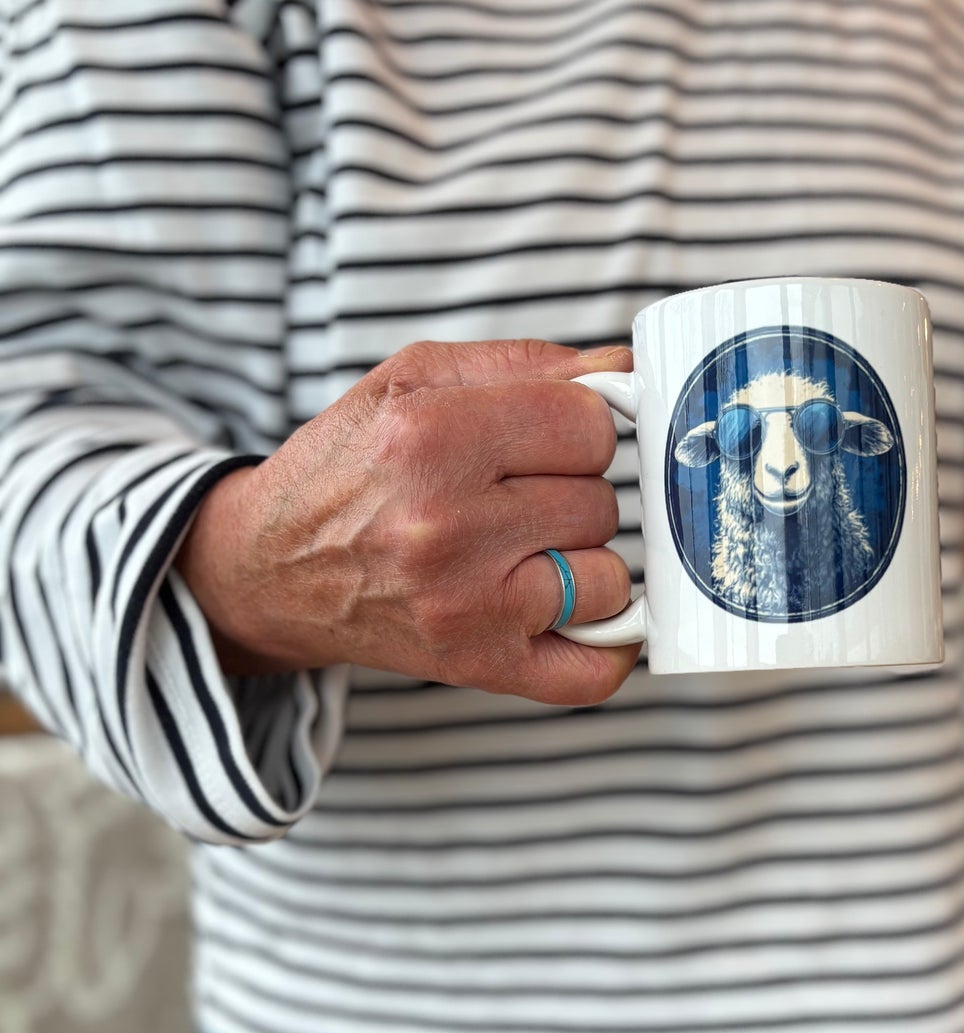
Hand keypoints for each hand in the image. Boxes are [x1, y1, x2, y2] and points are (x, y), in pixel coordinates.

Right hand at [176, 339, 639, 705]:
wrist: (269, 570)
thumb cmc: (347, 470)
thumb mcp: (412, 381)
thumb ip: (526, 364)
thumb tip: (624, 368)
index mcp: (429, 437)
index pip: (588, 425)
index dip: (578, 428)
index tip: (548, 440)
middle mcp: (446, 524)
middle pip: (600, 501)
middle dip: (571, 493)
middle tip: (517, 498)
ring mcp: (465, 605)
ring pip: (608, 576)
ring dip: (582, 563)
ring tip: (526, 551)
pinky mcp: (477, 665)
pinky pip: (595, 668)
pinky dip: (605, 642)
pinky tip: (577, 613)